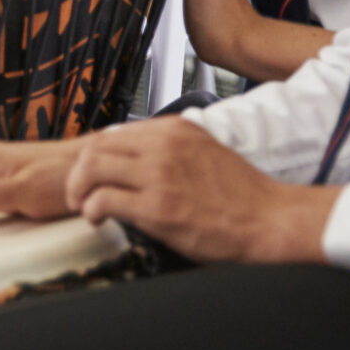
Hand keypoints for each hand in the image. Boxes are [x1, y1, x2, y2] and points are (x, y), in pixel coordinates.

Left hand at [65, 117, 337, 262]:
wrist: (271, 219)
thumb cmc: (241, 194)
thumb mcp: (203, 151)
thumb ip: (168, 148)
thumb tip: (131, 154)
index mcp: (174, 130)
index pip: (113, 133)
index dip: (95, 155)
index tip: (91, 173)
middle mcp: (163, 146)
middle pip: (95, 148)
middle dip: (78, 172)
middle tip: (78, 192)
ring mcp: (159, 175)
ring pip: (91, 169)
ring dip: (79, 189)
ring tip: (84, 206)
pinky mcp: (157, 206)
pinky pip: (102, 200)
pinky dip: (91, 209)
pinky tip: (98, 219)